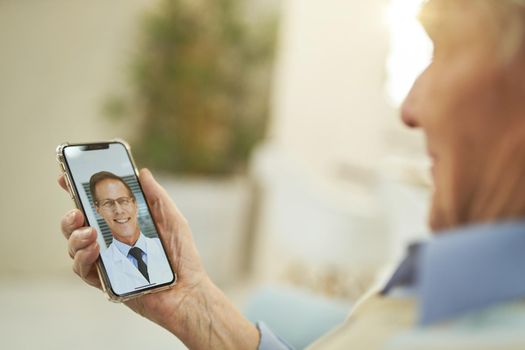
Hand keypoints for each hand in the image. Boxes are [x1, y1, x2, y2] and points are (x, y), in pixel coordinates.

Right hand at [59, 168, 258, 348]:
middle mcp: (110, 241)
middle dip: (70, 217)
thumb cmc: (182, 255)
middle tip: (77, 212)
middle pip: (77, 226)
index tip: (65, 178)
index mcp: (123, 224)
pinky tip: (95, 249)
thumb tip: (142, 172)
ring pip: (74, 247)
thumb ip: (156, 197)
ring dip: (75, 237)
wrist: (187, 289)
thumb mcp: (172, 219)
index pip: (95, 206)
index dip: (77, 192)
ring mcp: (106, 261)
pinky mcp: (105, 281)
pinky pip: (83, 269)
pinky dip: (84, 257)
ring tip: (90, 233)